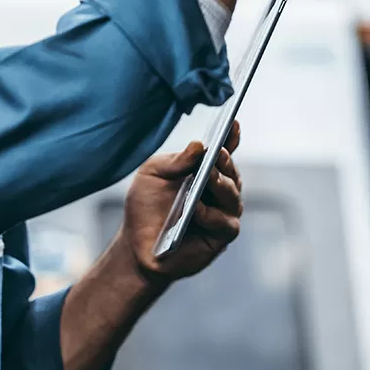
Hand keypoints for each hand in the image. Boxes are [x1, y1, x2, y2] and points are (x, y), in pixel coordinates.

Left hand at [117, 121, 243, 282]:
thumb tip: (199, 146)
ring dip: (221, 185)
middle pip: (231, 172)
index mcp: (205, 170)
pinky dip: (211, 215)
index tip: (233, 123)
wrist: (135, 246)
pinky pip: (225, 223)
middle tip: (217, 153)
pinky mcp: (220, 237)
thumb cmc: (146, 206)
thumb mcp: (152, 175)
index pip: (224, 151)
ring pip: (232, 196)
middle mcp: (219, 190)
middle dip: (225, 162)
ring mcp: (222, 213)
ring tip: (208, 176)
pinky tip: (196, 209)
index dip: (231, 137)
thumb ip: (175, 161)